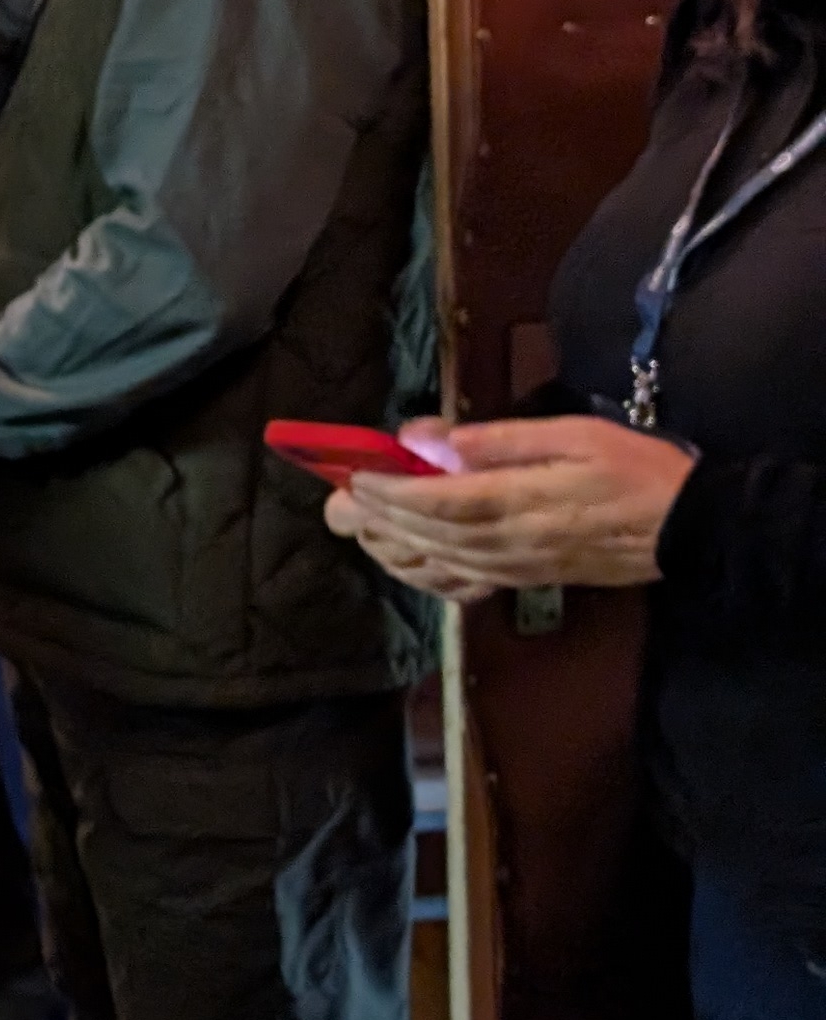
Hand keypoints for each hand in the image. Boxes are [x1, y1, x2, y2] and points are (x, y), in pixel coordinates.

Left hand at [325, 415, 685, 599]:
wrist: (686, 529)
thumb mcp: (574, 435)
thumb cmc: (633, 470)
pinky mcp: (523, 580)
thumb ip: (501, 439)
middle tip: (333, 500)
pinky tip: (403, 561)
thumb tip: (434, 438)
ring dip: (390, 544)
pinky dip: (424, 574)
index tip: (353, 473)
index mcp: (520, 502)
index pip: (437, 501)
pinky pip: (462, 584)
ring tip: (357, 524)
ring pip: (436, 561)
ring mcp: (514, 567)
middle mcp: (508, 543)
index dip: (390, 491)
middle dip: (374, 517)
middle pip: (426, 533)